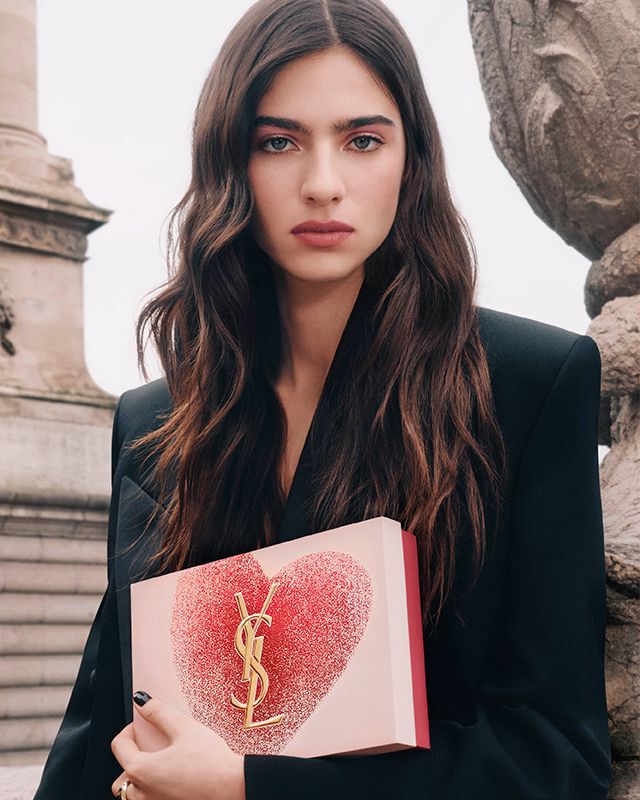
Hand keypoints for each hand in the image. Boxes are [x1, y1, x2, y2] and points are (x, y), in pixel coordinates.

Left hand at [111, 691, 244, 799]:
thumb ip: (158, 712)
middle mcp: (142, 793)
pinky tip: (172, 777)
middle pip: (121, 777)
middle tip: (148, 746)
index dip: (129, 729)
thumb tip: (141, 700)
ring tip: (159, 763)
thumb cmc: (210, 762)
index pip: (119, 746)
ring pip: (133, 794)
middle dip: (130, 759)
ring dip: (139, 779)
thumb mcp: (184, 727)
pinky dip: (152, 790)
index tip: (142, 724)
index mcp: (141, 770)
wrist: (232, 788)